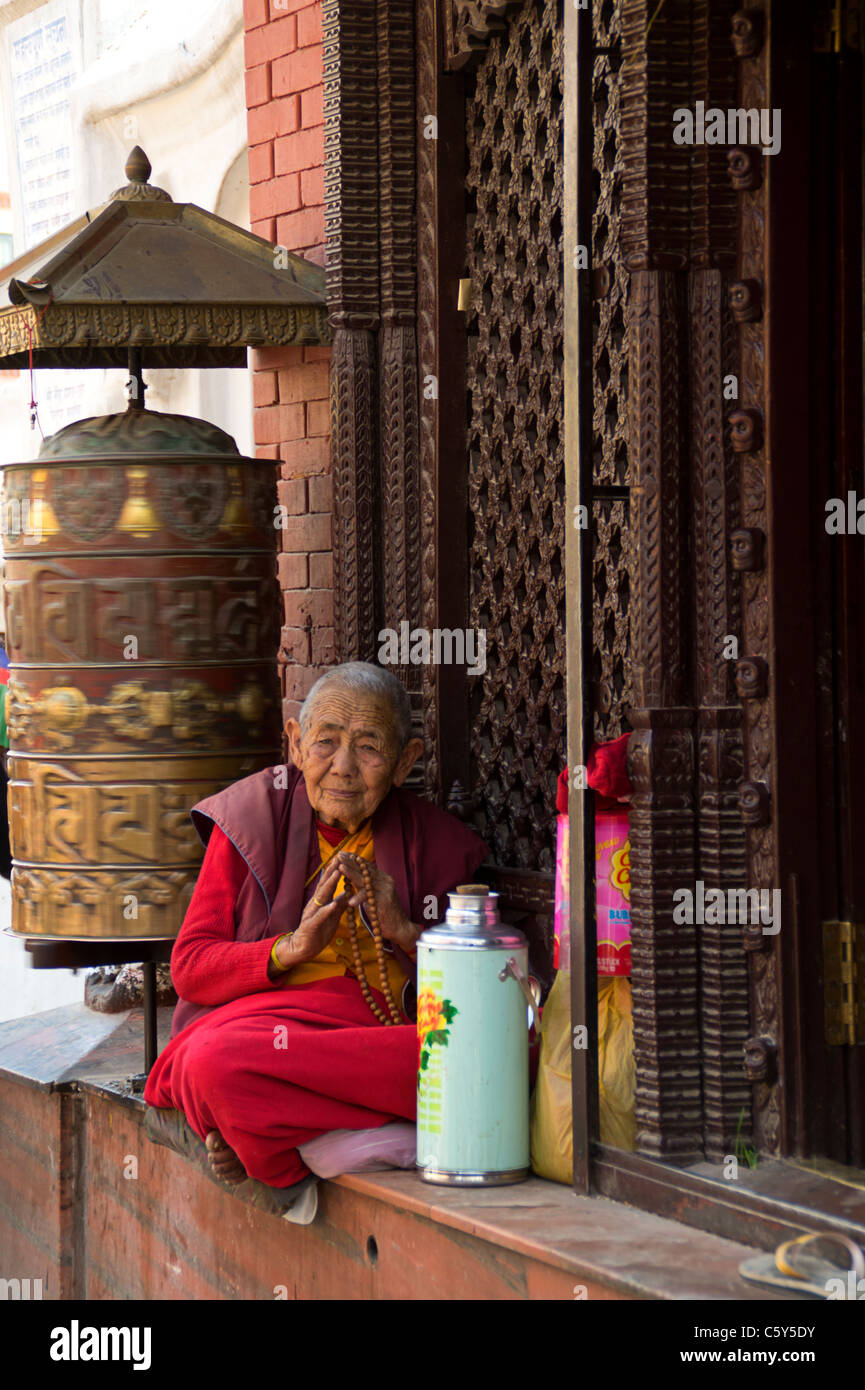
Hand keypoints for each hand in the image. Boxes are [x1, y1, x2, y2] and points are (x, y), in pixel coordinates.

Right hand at [271, 858, 349, 972]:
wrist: (302, 949)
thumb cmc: (318, 932)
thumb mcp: (332, 917)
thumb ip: (339, 906)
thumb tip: (348, 893)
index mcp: (320, 902)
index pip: (327, 883)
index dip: (335, 870)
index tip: (343, 858)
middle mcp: (314, 904)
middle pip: (323, 885)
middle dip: (332, 871)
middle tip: (340, 858)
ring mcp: (311, 914)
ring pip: (321, 897)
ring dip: (329, 885)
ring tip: (337, 874)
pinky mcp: (310, 926)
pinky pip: (319, 917)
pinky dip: (326, 910)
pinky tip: (333, 904)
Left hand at [336, 852, 417, 952]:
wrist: (399, 928)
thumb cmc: (383, 913)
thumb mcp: (373, 896)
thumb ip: (365, 886)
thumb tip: (351, 877)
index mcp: (383, 878)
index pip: (366, 865)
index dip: (353, 858)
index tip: (341, 853)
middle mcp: (386, 881)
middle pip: (365, 869)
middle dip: (350, 861)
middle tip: (338, 855)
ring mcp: (386, 890)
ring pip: (366, 880)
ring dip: (352, 873)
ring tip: (341, 868)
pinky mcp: (385, 901)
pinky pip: (369, 898)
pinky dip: (359, 898)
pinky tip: (350, 901)